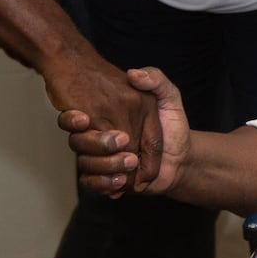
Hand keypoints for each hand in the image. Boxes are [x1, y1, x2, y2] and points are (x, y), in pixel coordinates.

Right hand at [57, 66, 188, 197]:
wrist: (182, 160)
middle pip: (80, 142)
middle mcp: (99, 135)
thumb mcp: (169, 97)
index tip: (85, 120)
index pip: (81, 117)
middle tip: (125, 143)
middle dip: (98, 145)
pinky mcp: (104, 177)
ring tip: (131, 164)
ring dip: (104, 166)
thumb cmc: (174, 127)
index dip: (74, 120)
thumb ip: (156, 80)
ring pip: (85, 163)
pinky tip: (120, 183)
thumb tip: (133, 74)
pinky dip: (102, 183)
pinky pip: (89, 182)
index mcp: (109, 115)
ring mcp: (100, 157)